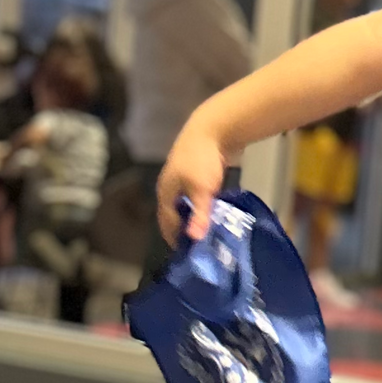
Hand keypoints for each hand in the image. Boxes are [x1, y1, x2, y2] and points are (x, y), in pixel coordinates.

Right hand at [157, 123, 228, 246]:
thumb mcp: (203, 190)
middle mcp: (171, 186)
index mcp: (166, 192)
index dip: (174, 237)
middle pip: (175, 213)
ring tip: (209, 232)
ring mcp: (184, 179)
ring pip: (187, 204)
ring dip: (195, 218)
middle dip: (184, 229)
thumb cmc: (202, 159)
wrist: (213, 129)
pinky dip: (204, 206)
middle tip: (199, 246)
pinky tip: (215, 213)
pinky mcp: (197, 173)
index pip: (166, 221)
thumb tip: (194, 238)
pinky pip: (197, 196)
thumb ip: (200, 214)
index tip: (186, 253)